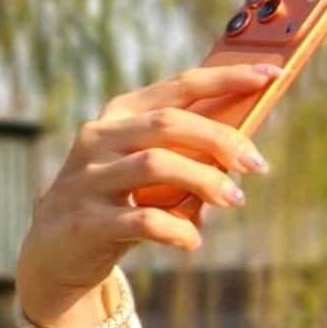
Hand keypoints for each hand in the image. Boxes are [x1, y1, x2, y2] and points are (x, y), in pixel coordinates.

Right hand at [14, 63, 277, 327]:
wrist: (56, 252)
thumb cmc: (118, 203)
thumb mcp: (148, 171)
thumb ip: (185, 154)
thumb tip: (244, 152)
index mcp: (119, 115)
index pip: (179, 85)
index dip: (226, 78)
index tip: (270, 75)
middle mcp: (99, 138)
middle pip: (169, 123)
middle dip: (220, 139)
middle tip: (257, 165)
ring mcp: (88, 178)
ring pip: (156, 164)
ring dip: (205, 182)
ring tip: (235, 200)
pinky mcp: (86, 221)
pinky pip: (144, 221)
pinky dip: (179, 229)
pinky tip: (194, 241)